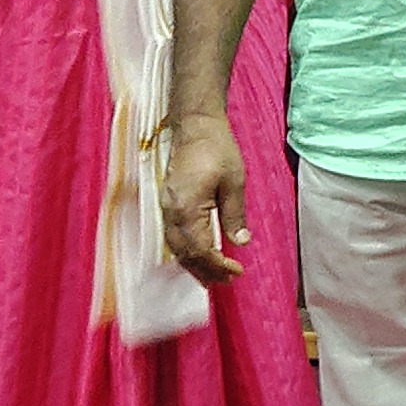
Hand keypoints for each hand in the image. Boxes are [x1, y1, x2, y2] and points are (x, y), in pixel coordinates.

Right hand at [158, 113, 250, 281]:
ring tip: (212, 275)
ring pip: (175, 247)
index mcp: (187, 209)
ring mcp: (165, 208)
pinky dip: (184, 250)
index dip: (217, 265)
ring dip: (193, 264)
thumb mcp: (234, 182)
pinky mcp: (167, 203)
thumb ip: (234, 215)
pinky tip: (197, 255)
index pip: (200, 250)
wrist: (194, 125)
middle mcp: (170, 212)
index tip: (236, 272)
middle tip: (226, 281)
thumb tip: (240, 242)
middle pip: (184, 253)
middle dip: (204, 270)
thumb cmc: (216, 148)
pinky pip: (172, 236)